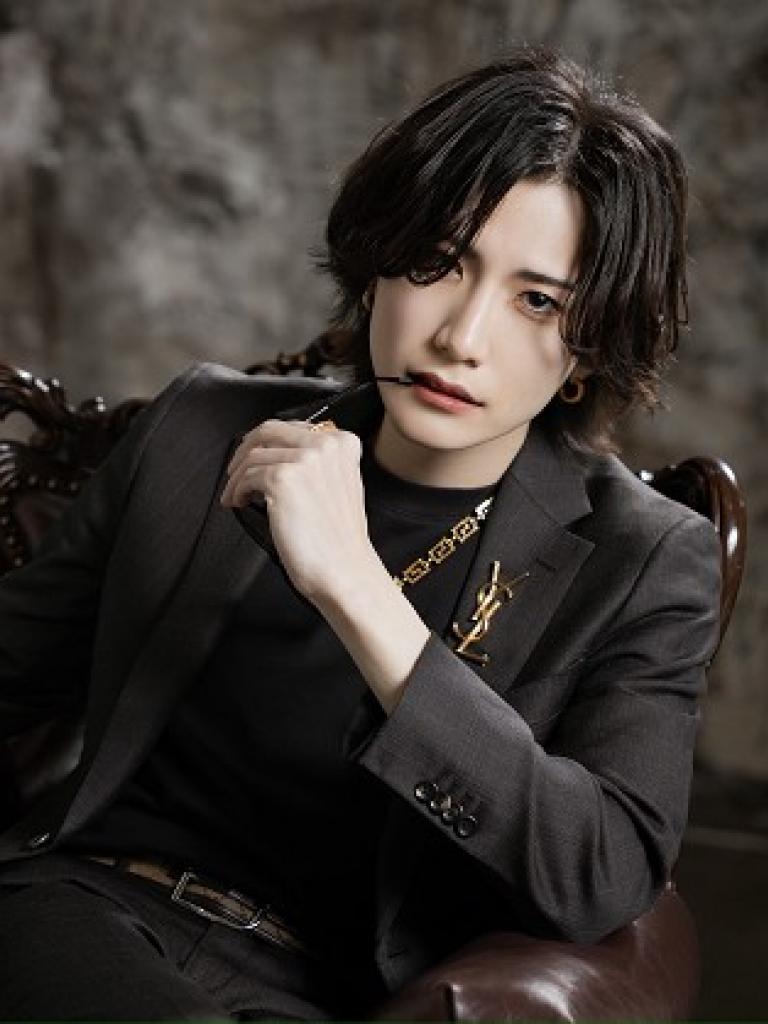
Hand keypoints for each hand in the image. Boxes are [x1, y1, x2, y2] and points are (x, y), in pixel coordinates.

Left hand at [220, 419, 376, 600]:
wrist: (344, 570)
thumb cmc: (340, 541)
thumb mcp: (341, 486)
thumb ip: (318, 464)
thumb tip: (277, 456)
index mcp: (343, 443)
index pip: (293, 428)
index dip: (268, 442)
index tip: (256, 454)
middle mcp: (325, 444)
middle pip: (269, 431)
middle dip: (245, 450)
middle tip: (234, 470)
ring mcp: (304, 459)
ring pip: (253, 456)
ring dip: (237, 477)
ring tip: (235, 495)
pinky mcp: (282, 478)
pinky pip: (246, 477)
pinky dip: (236, 491)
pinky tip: (239, 503)